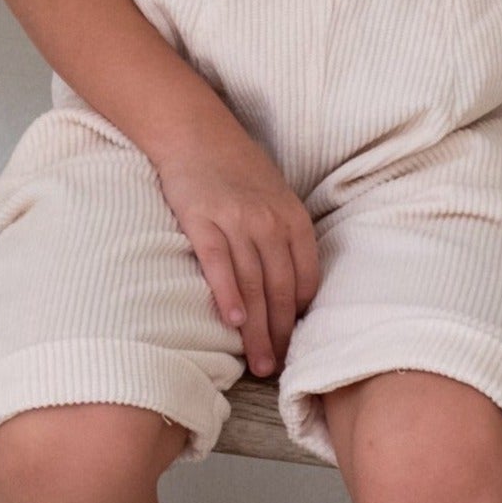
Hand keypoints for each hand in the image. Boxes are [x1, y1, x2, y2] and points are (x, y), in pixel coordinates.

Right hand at [155, 125, 318, 379]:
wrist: (196, 133)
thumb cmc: (236, 170)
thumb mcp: (274, 199)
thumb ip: (284, 238)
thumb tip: (290, 291)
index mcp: (293, 219)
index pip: (305, 278)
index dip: (301, 317)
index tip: (295, 346)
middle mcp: (269, 222)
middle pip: (281, 289)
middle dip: (281, 334)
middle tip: (277, 369)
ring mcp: (237, 221)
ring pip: (253, 284)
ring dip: (258, 329)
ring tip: (259, 363)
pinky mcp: (203, 220)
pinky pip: (219, 263)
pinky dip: (228, 294)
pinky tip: (233, 321)